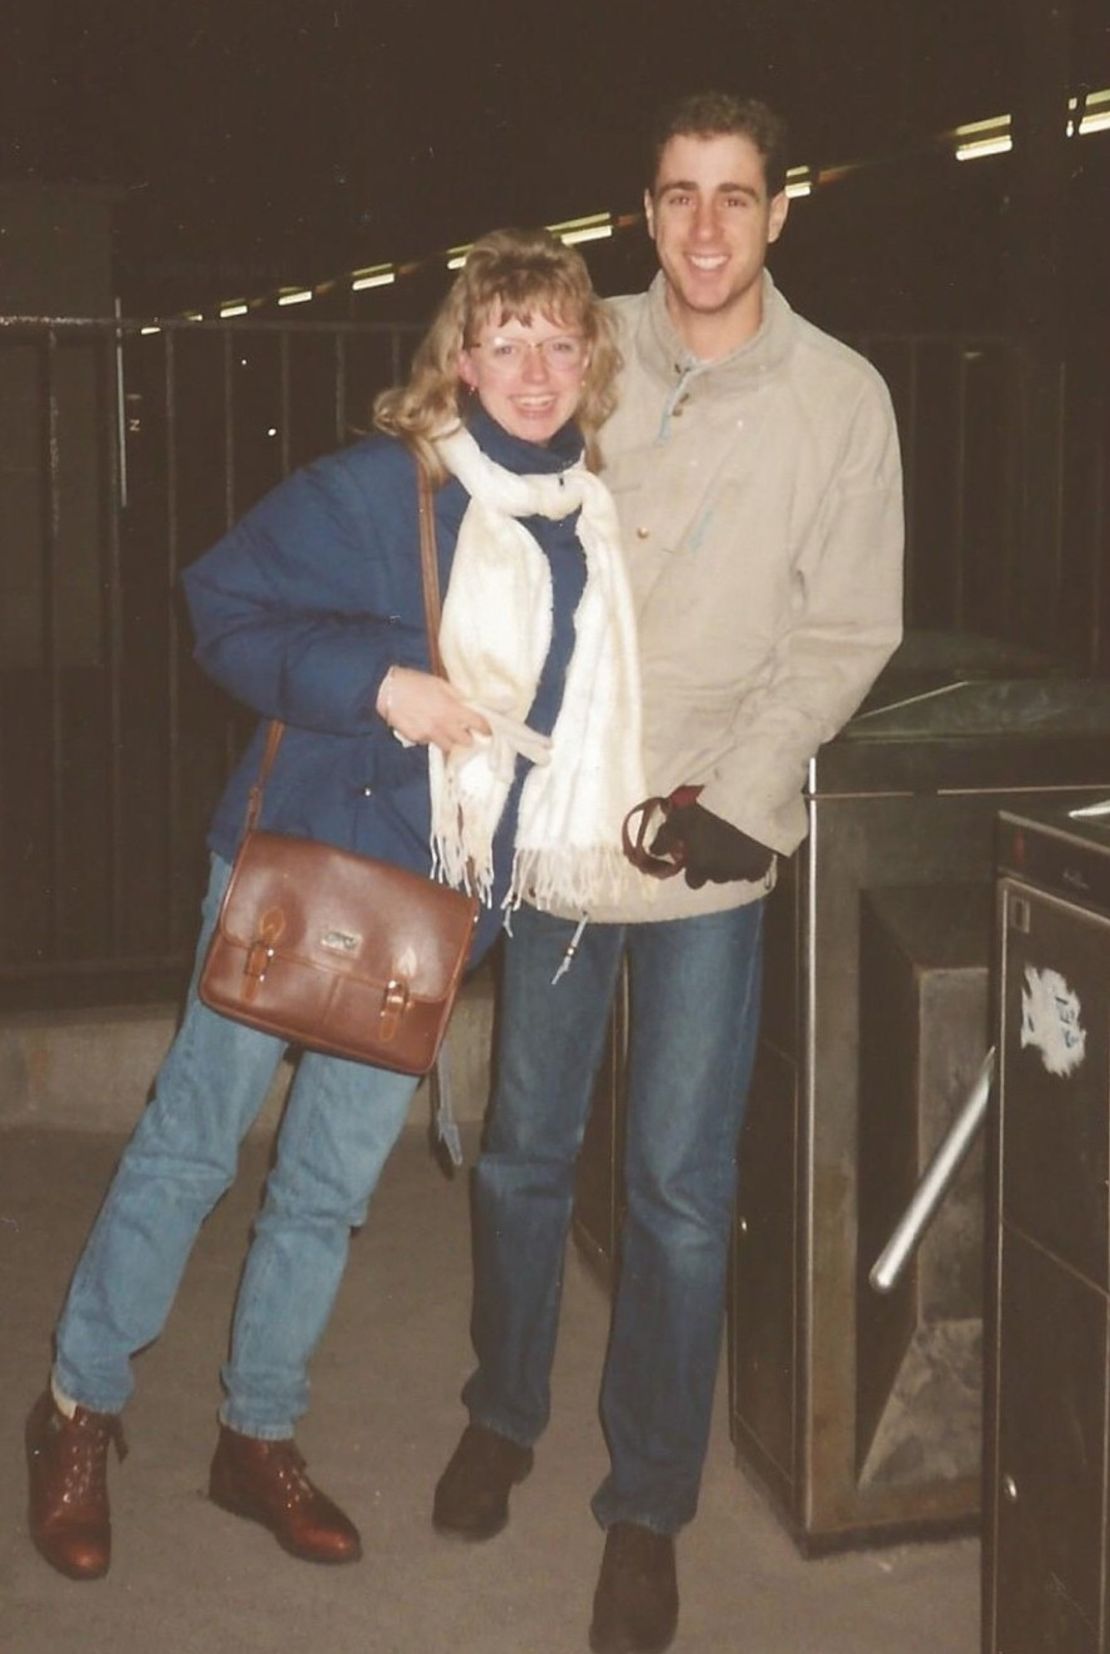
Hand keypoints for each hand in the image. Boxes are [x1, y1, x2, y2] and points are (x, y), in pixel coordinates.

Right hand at [377, 667, 489, 754]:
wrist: (387, 689)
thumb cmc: (414, 682)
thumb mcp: (440, 684)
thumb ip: (456, 697)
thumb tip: (468, 705)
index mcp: (452, 708)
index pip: (477, 723)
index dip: (485, 728)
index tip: (487, 730)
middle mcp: (442, 724)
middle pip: (465, 741)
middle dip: (467, 737)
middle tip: (465, 731)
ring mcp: (428, 733)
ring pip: (448, 746)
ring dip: (449, 740)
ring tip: (445, 731)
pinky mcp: (416, 738)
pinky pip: (428, 742)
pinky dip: (430, 737)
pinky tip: (425, 727)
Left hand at [651, 803, 773, 888]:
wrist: (747, 802)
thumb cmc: (709, 809)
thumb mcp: (680, 819)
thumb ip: (665, 838)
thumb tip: (653, 851)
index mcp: (700, 866)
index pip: (693, 881)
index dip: (693, 869)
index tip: (695, 856)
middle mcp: (721, 874)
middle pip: (714, 878)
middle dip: (713, 867)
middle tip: (715, 847)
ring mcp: (743, 871)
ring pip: (733, 874)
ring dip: (731, 864)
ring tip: (732, 844)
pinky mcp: (762, 865)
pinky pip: (753, 870)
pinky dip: (750, 862)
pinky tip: (748, 847)